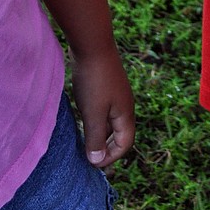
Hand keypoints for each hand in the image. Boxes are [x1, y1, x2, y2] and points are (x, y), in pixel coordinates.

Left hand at [71, 46, 135, 167]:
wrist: (93, 45)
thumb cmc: (94, 80)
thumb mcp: (93, 114)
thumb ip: (96, 138)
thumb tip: (96, 162)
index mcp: (125, 113)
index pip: (126, 143)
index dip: (111, 157)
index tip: (92, 164)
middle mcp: (125, 105)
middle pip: (121, 134)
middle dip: (108, 149)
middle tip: (90, 158)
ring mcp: (117, 94)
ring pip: (112, 122)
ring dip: (101, 135)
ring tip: (85, 142)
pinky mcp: (108, 86)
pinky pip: (106, 111)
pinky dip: (97, 121)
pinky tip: (83, 119)